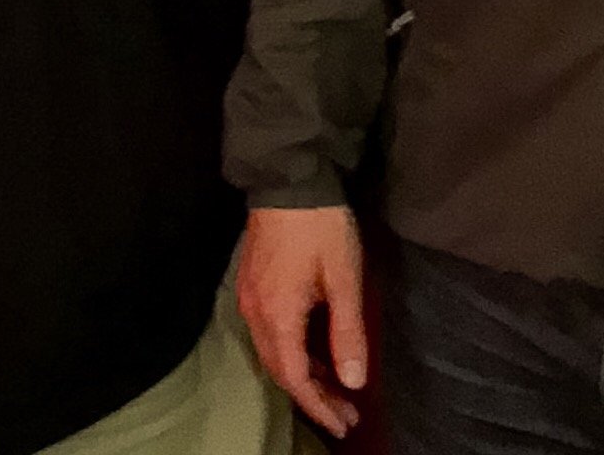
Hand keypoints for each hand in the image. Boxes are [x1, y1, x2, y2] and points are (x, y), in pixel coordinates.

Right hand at [234, 204, 370, 437]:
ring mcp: (250, 298)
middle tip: (345, 415)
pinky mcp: (252, 285)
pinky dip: (292, 353)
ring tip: (334, 390)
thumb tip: (353, 379)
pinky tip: (314, 354)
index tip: (344, 423)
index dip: (318, 406)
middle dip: (312, 397)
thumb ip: (347, 332)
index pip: (295, 377)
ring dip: (302, 376)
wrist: (288, 180)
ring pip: (272, 352)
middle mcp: (255, 313)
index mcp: (277, 315)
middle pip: (280, 370)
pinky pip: (268, 334)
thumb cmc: (321, 229)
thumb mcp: (344, 280)